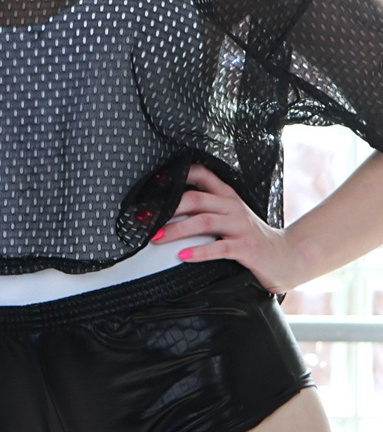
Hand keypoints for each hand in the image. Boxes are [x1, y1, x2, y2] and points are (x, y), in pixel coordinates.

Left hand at [150, 164, 298, 293]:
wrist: (284, 257)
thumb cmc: (251, 236)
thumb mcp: (230, 215)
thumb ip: (207, 208)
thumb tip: (169, 208)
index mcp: (227, 195)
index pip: (201, 174)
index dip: (178, 176)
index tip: (155, 182)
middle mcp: (232, 206)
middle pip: (195, 198)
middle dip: (168, 207)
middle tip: (148, 218)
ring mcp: (240, 226)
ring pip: (203, 221)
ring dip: (176, 230)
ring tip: (157, 237)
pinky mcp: (246, 248)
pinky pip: (218, 248)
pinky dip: (198, 252)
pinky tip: (183, 256)